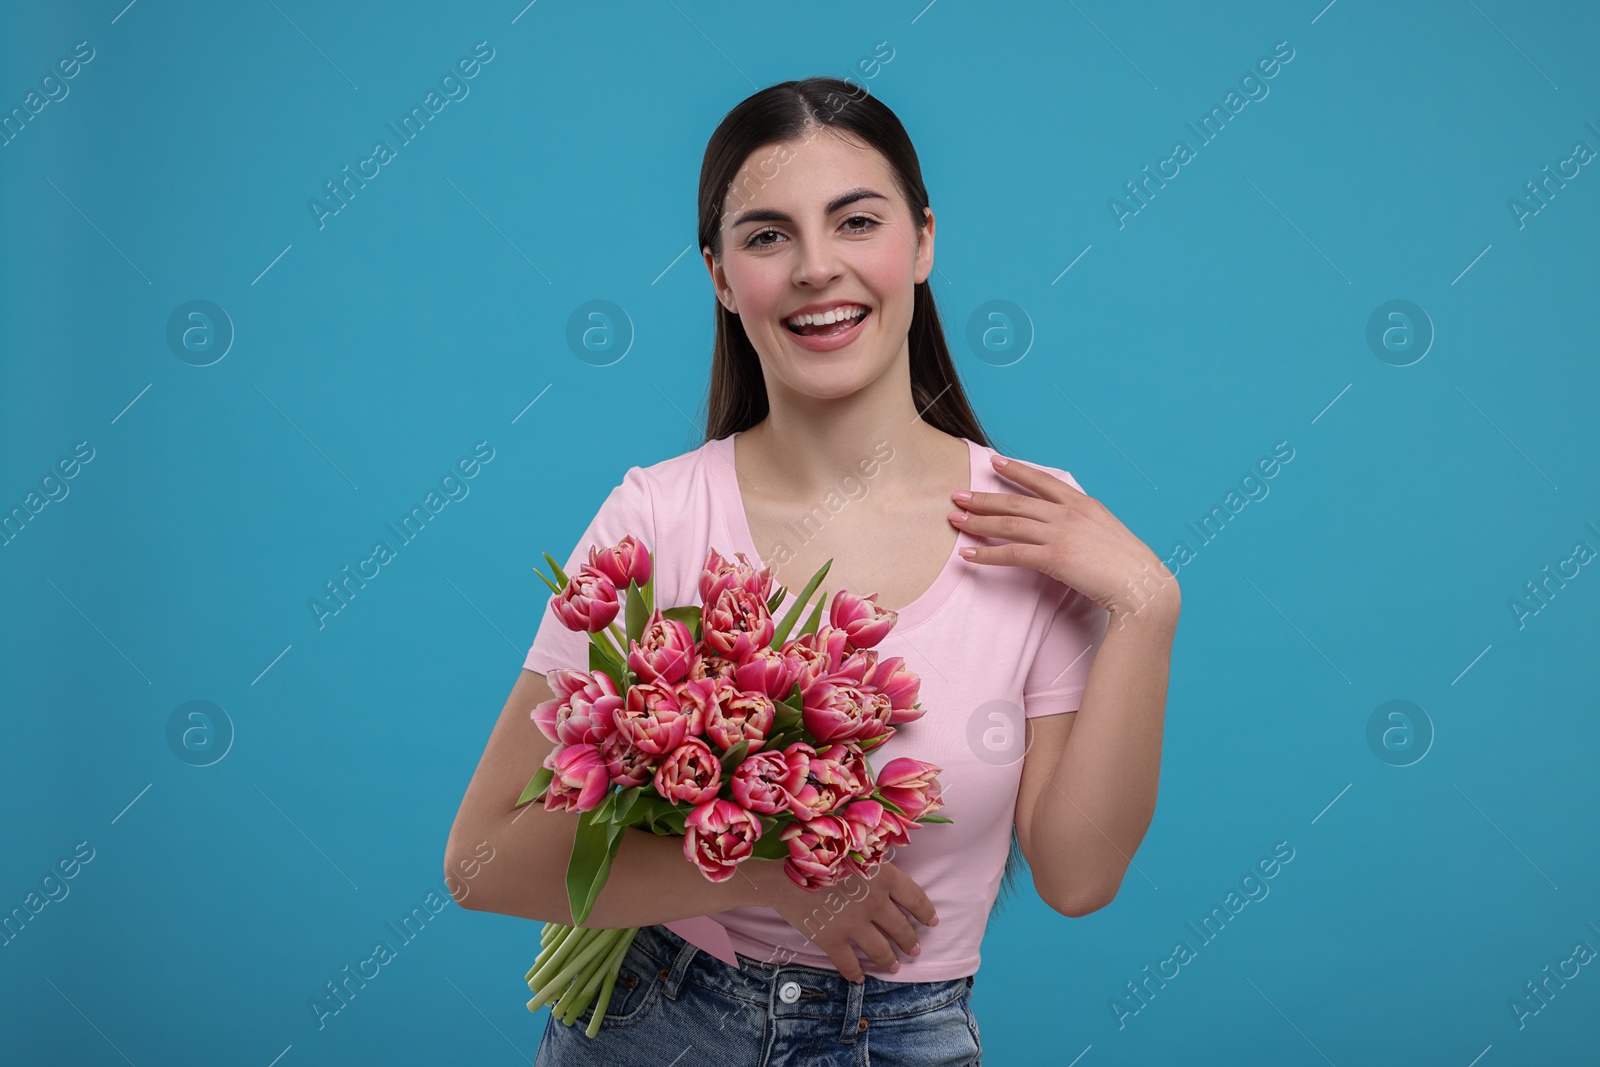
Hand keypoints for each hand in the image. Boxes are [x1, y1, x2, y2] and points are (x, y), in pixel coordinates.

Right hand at [751, 858, 936, 982]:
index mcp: (883, 876)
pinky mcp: (832, 940)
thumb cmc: (821, 854)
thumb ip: (877, 864)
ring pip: (881, 950)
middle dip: (910, 941)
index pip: (915, 898)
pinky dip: (856, 973)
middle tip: (914, 949)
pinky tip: (860, 978)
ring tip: (894, 965)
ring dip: (890, 960)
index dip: (926, 912)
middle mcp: (874, 902)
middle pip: (901, 928)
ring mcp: (854, 923)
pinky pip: (849, 963)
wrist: (784, 872)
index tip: (932, 922)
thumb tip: (892, 878)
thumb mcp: (856, 849)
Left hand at [950, 454, 1180, 625]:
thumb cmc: (1130, 567)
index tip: (994, 461)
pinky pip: (1011, 553)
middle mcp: (1070, 513)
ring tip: (955, 519)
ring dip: (978, 521)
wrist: (1143, 586)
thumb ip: (1087, 525)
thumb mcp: (1109, 533)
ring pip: (1009, 523)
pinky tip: (968, 554)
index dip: (1016, 470)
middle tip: (958, 494)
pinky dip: (986, 553)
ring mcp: (1061, 533)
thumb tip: (1071, 528)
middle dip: (984, 496)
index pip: (1043, 481)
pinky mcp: (1055, 557)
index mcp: (1084, 504)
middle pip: (1017, 501)